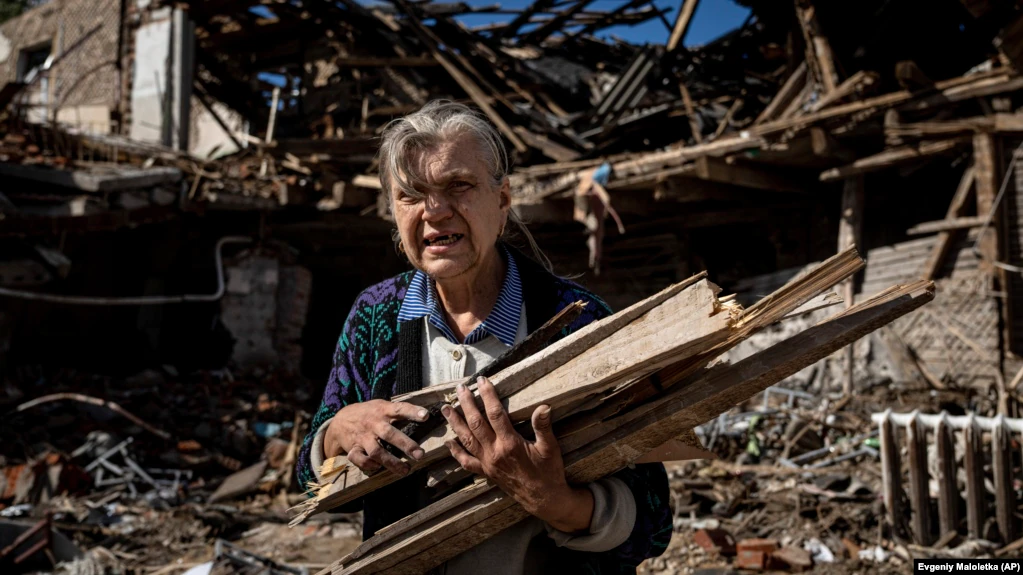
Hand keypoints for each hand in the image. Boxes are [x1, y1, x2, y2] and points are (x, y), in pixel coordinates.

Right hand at [325, 399, 429, 475]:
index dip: (412, 411)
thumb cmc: (368, 414)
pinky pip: (360, 459)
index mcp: (382, 411)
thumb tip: (425, 415)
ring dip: (392, 462)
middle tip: (420, 455)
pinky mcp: (353, 448)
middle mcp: (373, 424)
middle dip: (405, 445)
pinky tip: (378, 468)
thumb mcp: (381, 406)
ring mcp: (363, 437)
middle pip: (389, 434)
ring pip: (376, 451)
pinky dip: (369, 465)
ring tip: (406, 470)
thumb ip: (397, 411)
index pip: (399, 409)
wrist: (340, 421)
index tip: (426, 416)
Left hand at [441, 377, 593, 532]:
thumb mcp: (550, 448)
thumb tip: (543, 406)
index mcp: (510, 444)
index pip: (495, 414)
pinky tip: (449, 442)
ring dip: (455, 423)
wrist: (544, 499)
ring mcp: (488, 464)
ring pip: (467, 440)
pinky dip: (456, 452)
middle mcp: (495, 453)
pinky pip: (467, 462)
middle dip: (466, 404)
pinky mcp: (486, 473)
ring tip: (445, 408)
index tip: (482, 380)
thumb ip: (543, 427)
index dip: (488, 395)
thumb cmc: (549, 472)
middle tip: (460, 388)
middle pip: (476, 424)